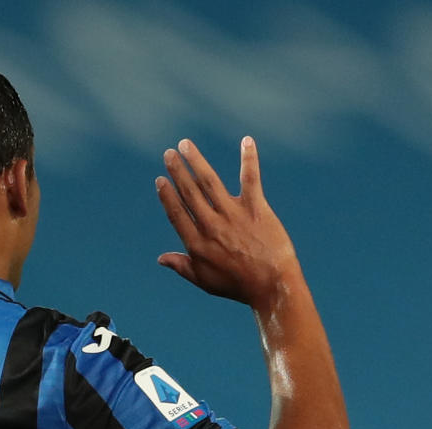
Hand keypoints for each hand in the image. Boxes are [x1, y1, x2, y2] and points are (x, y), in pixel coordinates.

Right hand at [155, 137, 299, 310]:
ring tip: (186, 145)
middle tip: (170, 153)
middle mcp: (211, 226)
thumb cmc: (237, 285)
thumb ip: (182, 266)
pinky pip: (250, 178)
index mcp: (197, 244)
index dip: (167, 196)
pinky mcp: (255, 208)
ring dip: (196, 161)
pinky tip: (246, 141)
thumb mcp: (204, 281)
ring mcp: (233, 215)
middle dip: (177, 171)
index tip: (161, 180)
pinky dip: (249, 159)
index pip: (177, 214)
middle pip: (190, 193)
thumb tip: (161, 259)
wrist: (271, 285)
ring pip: (209, 182)